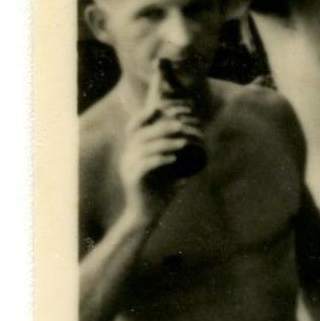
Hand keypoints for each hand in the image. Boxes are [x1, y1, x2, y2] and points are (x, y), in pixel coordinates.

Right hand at [118, 101, 199, 223]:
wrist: (148, 213)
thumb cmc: (161, 188)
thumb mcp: (170, 166)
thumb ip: (175, 151)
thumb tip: (192, 134)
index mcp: (133, 150)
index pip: (133, 127)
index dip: (144, 115)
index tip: (160, 107)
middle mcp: (127, 156)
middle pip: (140, 135)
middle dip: (161, 127)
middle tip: (181, 125)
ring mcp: (127, 168)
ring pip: (142, 149)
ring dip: (164, 143)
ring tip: (183, 143)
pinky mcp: (132, 180)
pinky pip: (143, 166)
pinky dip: (159, 160)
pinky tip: (173, 159)